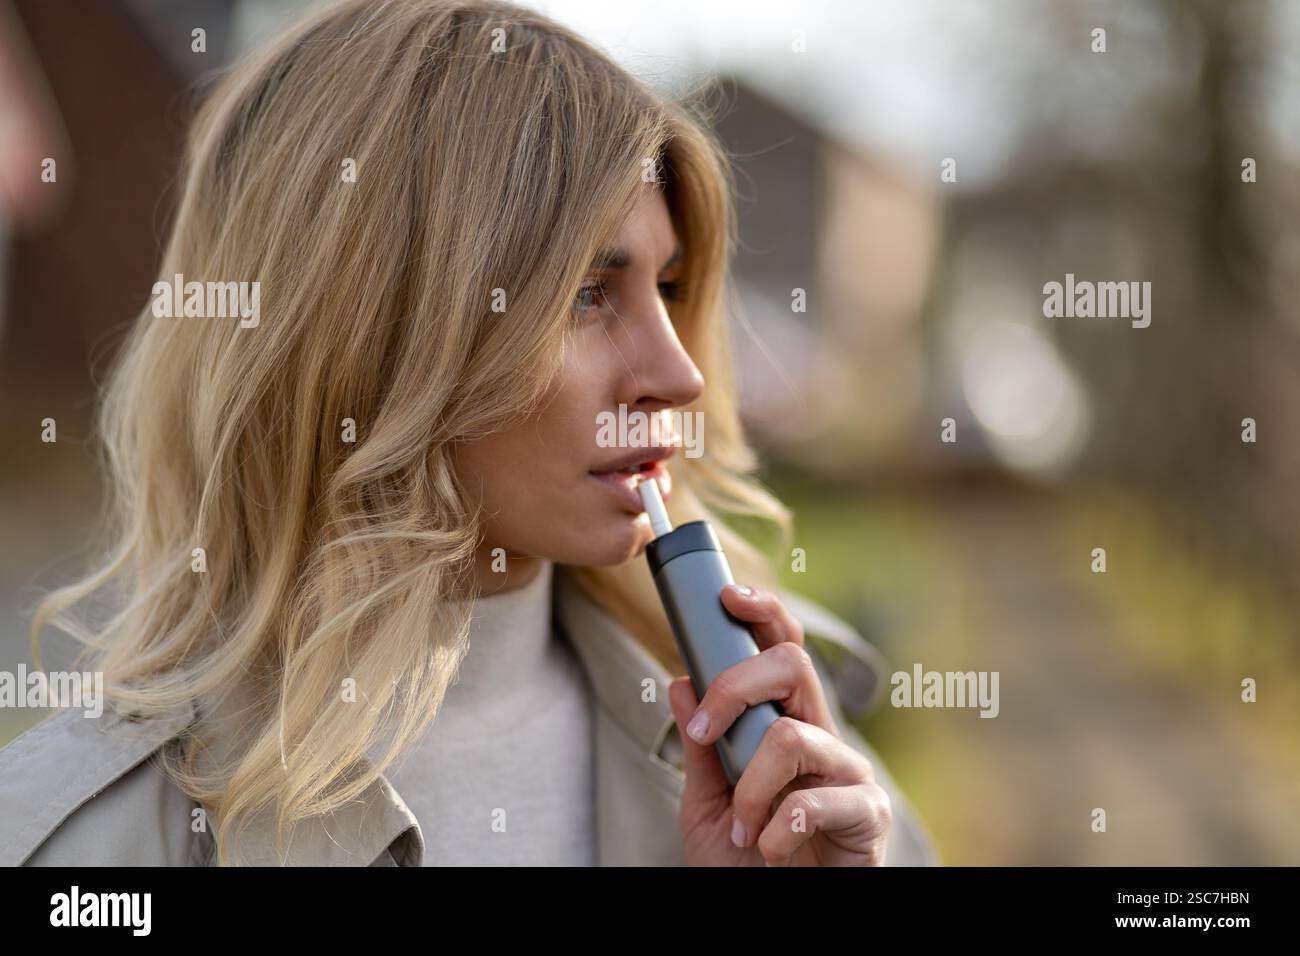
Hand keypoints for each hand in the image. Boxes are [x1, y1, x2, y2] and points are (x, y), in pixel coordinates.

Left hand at [667, 584, 892, 865]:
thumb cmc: (745, 862)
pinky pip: (815, 800)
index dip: (763, 613)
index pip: (782, 650)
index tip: (727, 597)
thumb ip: (699, 749)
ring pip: (792, 737)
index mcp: (785, 724)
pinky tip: (770, 850)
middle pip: (794, 665)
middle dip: (736, 686)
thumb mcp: (705, 804)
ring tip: (742, 828)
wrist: (773, 914)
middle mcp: (821, 736)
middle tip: (704, 734)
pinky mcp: (868, 813)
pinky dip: (777, 830)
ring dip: (750, 788)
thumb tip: (680, 682)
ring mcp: (848, 772)